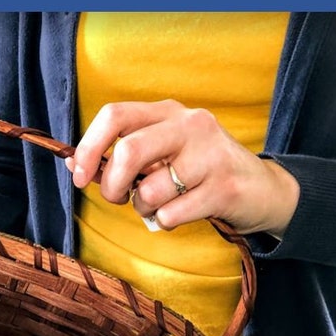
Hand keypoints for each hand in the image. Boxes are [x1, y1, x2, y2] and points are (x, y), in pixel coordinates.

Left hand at [65, 100, 298, 238]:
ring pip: (149, 191)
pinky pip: (171, 215)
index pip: (114, 115)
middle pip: (128, 152)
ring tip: (159, 206)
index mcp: (168, 112)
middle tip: (119, 198)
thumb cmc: (201, 172)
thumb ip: (122, 155)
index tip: (80, 177)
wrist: (263, 190)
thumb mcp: (163, 153)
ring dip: (143, 209)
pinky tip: (181, 214)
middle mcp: (190, 125)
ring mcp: (210, 155)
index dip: (89, 147)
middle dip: (112, 186)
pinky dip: (165, 222)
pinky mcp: (224, 188)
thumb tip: (73, 163)